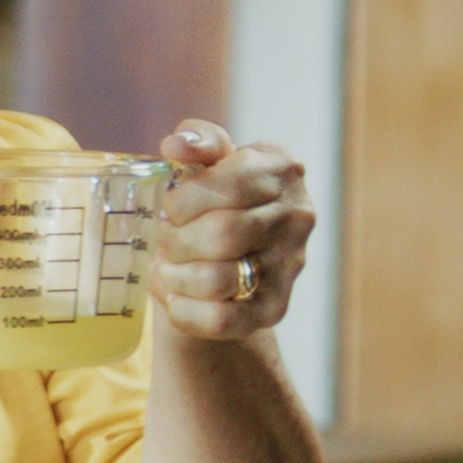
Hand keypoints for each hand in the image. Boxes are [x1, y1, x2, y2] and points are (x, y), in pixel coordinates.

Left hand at [152, 120, 313, 341]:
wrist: (228, 257)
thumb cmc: (214, 199)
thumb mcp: (208, 161)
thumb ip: (197, 141)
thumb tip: (176, 146)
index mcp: (282, 168)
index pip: (231, 183)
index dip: (186, 199)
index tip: (171, 207)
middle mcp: (297, 215)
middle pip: (221, 235)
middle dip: (176, 239)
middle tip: (165, 239)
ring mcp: (291, 265)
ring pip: (217, 279)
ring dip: (175, 275)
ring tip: (168, 267)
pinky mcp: (275, 308)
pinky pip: (220, 320)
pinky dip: (184, 310)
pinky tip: (175, 295)